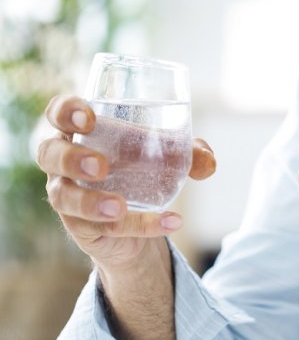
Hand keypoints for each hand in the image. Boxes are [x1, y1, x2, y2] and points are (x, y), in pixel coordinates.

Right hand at [36, 95, 216, 271]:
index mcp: (81, 132)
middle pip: (48, 154)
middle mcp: (64, 162)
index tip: (89, 117)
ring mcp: (67, 194)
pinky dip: (139, 225)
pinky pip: (101, 227)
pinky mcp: (80, 226)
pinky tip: (170, 222)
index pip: (58, 113)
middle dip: (71, 157)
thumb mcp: (169, 156)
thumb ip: (190, 153)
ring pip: (63, 197)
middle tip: (101, 166)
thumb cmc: (144, 169)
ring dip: (90, 202)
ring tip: (119, 207)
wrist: (140, 219)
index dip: (66, 111)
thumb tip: (209, 163)